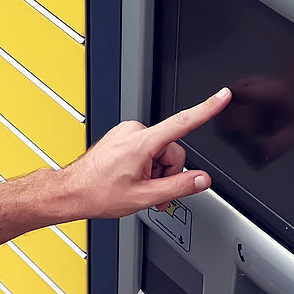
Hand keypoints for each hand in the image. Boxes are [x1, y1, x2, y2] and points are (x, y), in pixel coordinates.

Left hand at [58, 90, 231, 219]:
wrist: (71, 192)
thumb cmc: (97, 193)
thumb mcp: (144, 197)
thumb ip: (178, 186)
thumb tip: (201, 180)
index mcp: (142, 142)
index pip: (183, 123)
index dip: (206, 109)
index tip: (222, 97)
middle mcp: (134, 131)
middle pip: (171, 150)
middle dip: (167, 172)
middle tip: (153, 192)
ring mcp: (126, 133)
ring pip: (159, 152)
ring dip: (155, 172)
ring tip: (139, 189)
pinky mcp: (122, 137)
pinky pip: (146, 150)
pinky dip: (145, 167)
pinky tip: (132, 180)